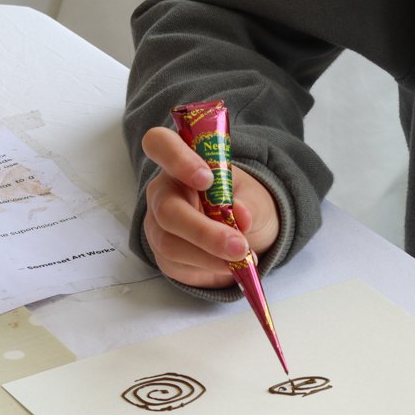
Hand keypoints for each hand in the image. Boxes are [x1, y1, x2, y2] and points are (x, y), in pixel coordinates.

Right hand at [141, 127, 279, 288]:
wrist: (243, 234)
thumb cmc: (241, 204)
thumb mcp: (255, 199)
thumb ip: (249, 205)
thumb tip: (241, 217)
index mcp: (181, 164)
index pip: (161, 145)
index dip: (178, 159)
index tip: (207, 178)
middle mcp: (163, 193)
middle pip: (168, 211)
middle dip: (205, 232)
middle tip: (239, 246)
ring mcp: (159, 226)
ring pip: (171, 244)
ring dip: (210, 256)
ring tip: (242, 258)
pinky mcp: (165, 255)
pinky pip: (179, 266)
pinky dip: (209, 269)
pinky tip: (229, 267)